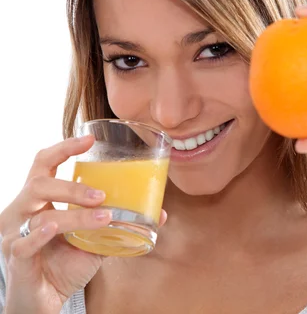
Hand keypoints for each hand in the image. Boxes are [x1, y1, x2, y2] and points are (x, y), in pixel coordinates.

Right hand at [0, 136, 166, 312]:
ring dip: (74, 215)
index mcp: (39, 201)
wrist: (44, 300)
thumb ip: (120, 225)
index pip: (44, 164)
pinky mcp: (15, 259)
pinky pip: (22, 243)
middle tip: (103, 195)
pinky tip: (54, 228)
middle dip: (72, 187)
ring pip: (39, 216)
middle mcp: (23, 212)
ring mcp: (14, 234)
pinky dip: (39, 236)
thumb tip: (161, 213)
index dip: (64, 148)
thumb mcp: (95, 240)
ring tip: (103, 216)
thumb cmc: (64, 264)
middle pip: (39, 185)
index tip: (90, 139)